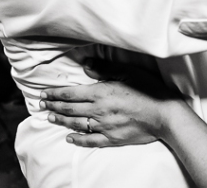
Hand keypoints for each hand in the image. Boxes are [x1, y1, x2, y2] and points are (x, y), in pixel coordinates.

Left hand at [40, 60, 183, 147]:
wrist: (164, 115)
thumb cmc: (149, 90)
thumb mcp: (128, 72)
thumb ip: (105, 68)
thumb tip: (85, 65)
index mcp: (102, 92)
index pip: (71, 94)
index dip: (56, 94)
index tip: (44, 94)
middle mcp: (99, 110)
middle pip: (70, 110)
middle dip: (54, 107)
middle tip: (42, 105)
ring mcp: (104, 126)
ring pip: (76, 124)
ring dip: (61, 121)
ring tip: (51, 118)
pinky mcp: (112, 138)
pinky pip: (90, 141)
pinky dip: (78, 140)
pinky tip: (70, 138)